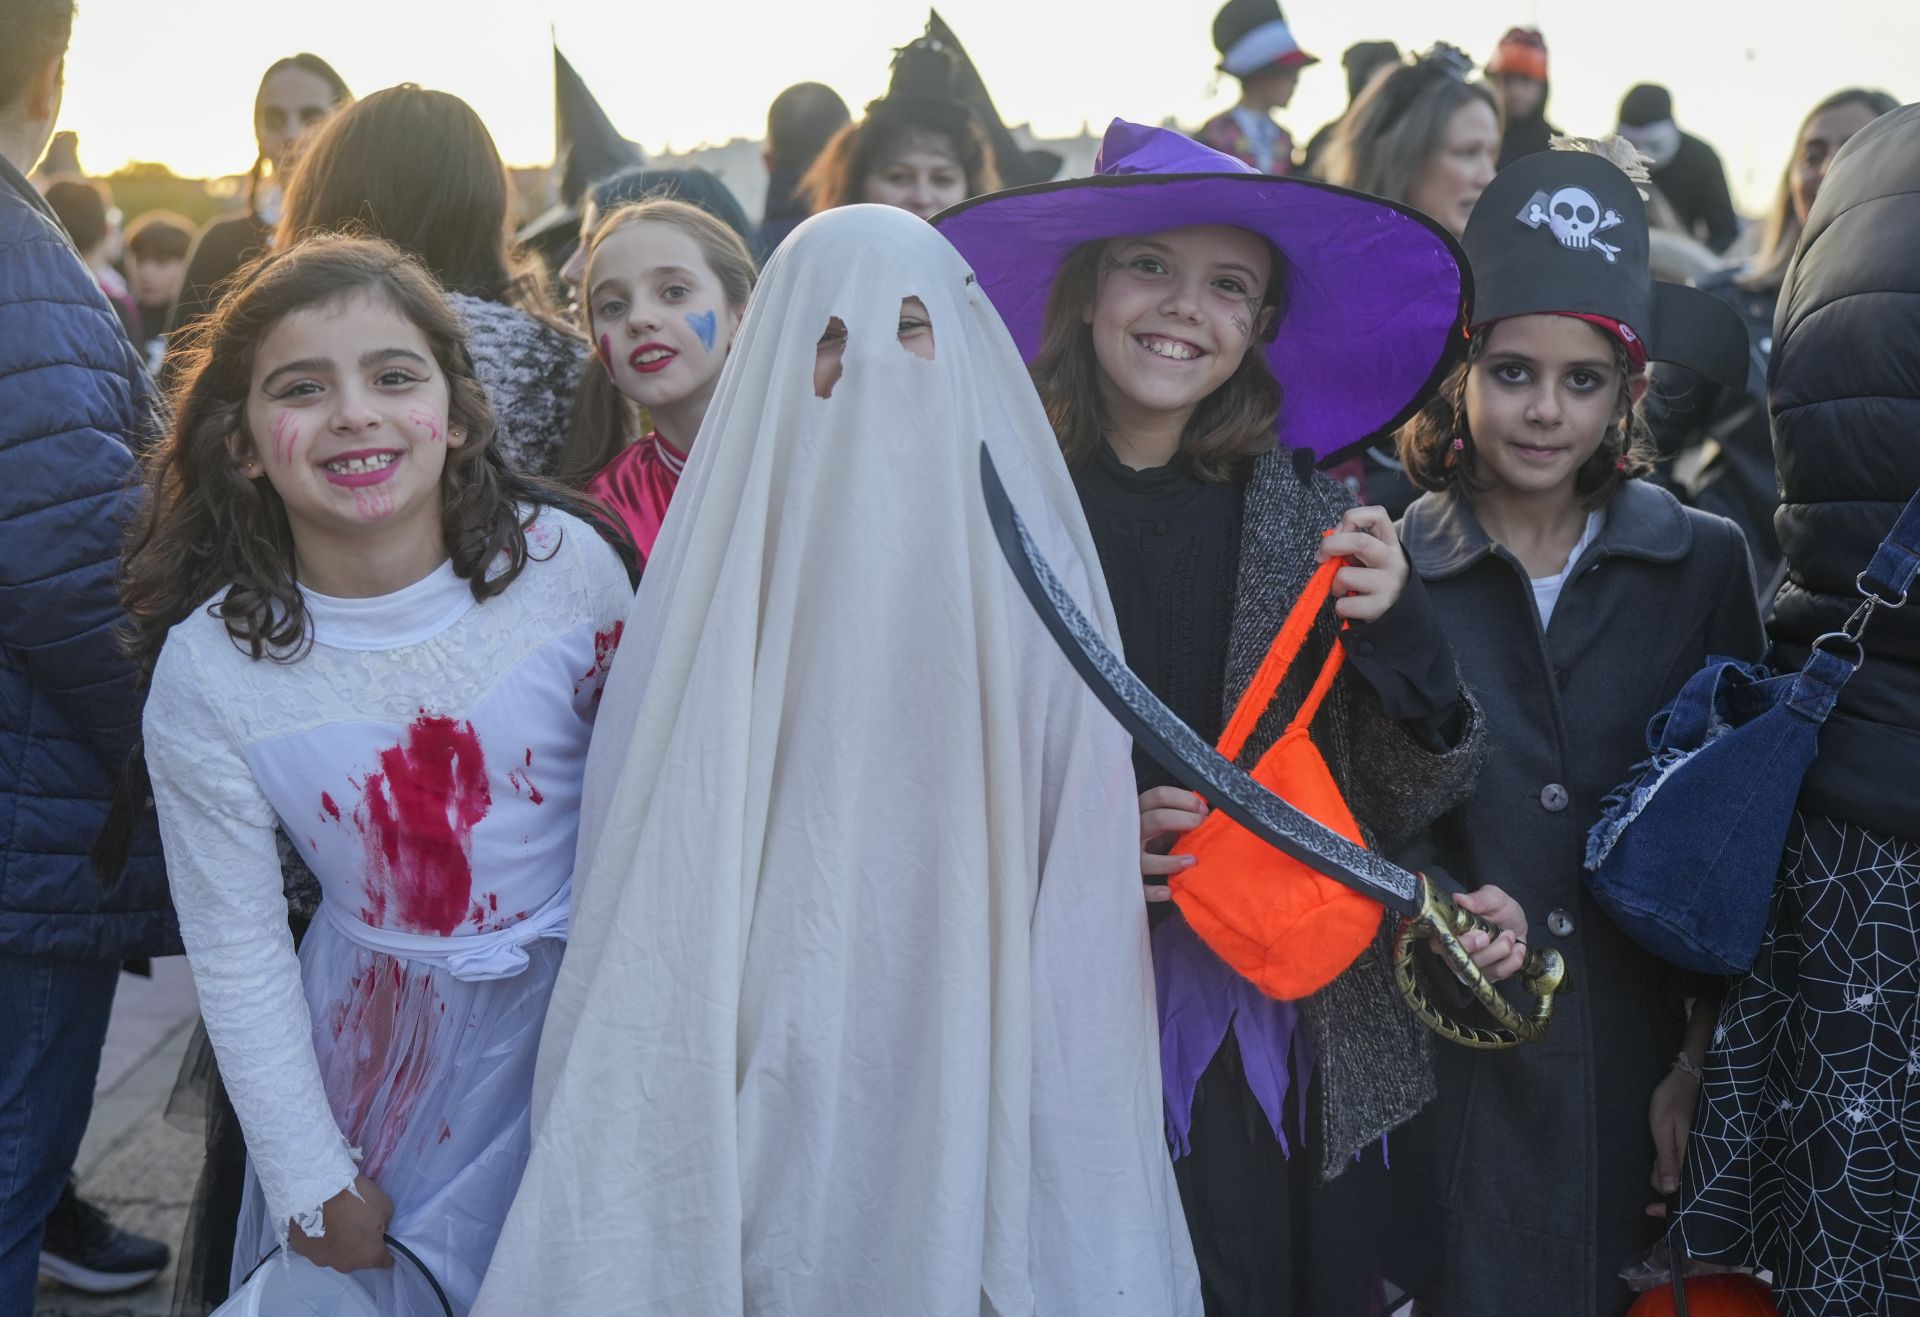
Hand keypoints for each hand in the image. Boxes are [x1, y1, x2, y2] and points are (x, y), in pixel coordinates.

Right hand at [287, 1175, 392, 1272]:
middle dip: (359, 1245)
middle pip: (357, 1258)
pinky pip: (314, 1246)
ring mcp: (320, 1259)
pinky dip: (317, 1237)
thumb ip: (383, 1224)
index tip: (382, 1237)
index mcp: (367, 1256)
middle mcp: (344, 1265)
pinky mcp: (300, 1249)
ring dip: (336, 1243)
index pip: (384, 1261)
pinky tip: (317, 1221)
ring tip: (333, 1222)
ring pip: (333, 1254)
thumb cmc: (356, 1197)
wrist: (317, 1187)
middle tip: (356, 1223)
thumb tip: (376, 1230)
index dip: (385, 1249)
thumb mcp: (385, 1206)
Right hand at [1138, 786, 1207, 903]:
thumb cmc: (1146, 839)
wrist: (1112, 863)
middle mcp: (1131, 832)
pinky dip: (1153, 891)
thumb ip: (1173, 817)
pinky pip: (1139, 888)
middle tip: (1201, 826)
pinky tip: (1168, 892)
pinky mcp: (1129, 880)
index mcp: (1138, 812)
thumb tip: (1203, 813)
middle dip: (1184, 820)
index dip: (1184, 799)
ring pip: (1146, 858)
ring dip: (1170, 861)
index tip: (1202, 809)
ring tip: (1192, 861)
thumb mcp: (1156, 824)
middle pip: (1156, 819)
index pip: (1159, 796)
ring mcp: (1128, 857)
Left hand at [1317, 506, 1410, 623]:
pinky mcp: (1381, 607)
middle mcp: (1393, 560)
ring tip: (1343, 591)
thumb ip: (1354, 546)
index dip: (1352, 517)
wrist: (1403, 618)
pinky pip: (1345, 604)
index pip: (1377, 514)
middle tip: (1321, 558)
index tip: (1339, 531)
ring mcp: (1389, 584)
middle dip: (1330, 546)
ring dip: (1334, 584)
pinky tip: (1351, 607)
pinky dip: (1340, 607)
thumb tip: (1329, 545)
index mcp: (1390, 544)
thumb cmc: (1376, 583)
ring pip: (1345, 575)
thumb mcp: (1371, 559)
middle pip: (1359, 542)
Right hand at [1438, 885, 1527, 983]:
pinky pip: (1496, 975)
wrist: (1514, 923)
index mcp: (1447, 929)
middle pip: (1462, 961)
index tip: (1482, 935)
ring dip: (1503, 952)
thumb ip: (1478, 899)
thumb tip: (1460, 899)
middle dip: (1489, 951)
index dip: (1463, 943)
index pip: (1441, 944)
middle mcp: (1451, 951)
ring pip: (1480, 970)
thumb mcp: (1492, 897)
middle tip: (1506, 935)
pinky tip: (1518, 948)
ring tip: (1512, 936)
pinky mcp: (1483, 975)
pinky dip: (1512, 962)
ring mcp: (1467, 965)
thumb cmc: (1497, 909)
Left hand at [1646, 1064, 1702, 1213]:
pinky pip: (1686, 1165)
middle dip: (1666, 1187)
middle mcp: (1705, 1159)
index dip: (1670, 1207)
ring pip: (1683, 1176)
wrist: (1688, 1075)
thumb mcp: (1662, 1129)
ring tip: (1658, 1154)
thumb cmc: (1672, 1099)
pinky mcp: (1701, 1147)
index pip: (1687, 1193)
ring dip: (1667, 1172)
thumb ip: (1667, 1160)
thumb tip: (1669, 1190)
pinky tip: (1664, 1153)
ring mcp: (1704, 1153)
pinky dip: (1672, 1164)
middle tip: (1654, 1169)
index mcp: (1696, 1157)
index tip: (1651, 1211)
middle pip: (1685, 1188)